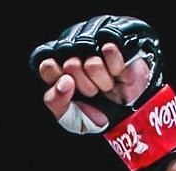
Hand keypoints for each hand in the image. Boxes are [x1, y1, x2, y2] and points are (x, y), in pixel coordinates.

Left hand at [28, 15, 175, 170]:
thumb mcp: (70, 118)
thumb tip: (64, 81)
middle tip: (93, 92)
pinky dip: (115, 68)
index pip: (47, 66)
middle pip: (71, 65)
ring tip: (106, 86)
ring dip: (101, 81)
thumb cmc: (95, 113)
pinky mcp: (115, 47)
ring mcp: (95, 51)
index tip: (68, 85)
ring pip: (91, 63)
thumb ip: (56, 102)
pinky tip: (117, 73)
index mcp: (59, 74)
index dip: (55, 75)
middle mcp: (75, 59)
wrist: (127, 114)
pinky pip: (110, 51)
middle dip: (84, 86)